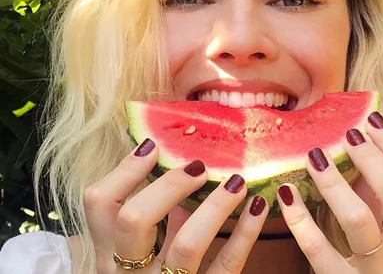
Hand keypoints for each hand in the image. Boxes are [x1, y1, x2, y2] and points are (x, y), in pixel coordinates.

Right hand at [83, 138, 268, 273]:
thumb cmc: (156, 273)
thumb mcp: (145, 247)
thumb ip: (157, 215)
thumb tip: (180, 166)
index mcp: (110, 251)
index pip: (100, 203)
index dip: (125, 169)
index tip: (154, 145)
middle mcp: (131, 271)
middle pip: (134, 219)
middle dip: (168, 186)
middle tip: (198, 167)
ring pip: (186, 245)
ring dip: (215, 206)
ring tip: (237, 182)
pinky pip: (226, 264)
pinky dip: (246, 232)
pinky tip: (257, 206)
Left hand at [277, 111, 382, 273]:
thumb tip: (361, 144)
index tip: (370, 120)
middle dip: (368, 155)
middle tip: (346, 135)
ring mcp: (379, 272)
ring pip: (356, 217)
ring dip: (332, 181)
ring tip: (314, 156)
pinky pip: (317, 248)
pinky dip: (299, 218)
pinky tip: (286, 194)